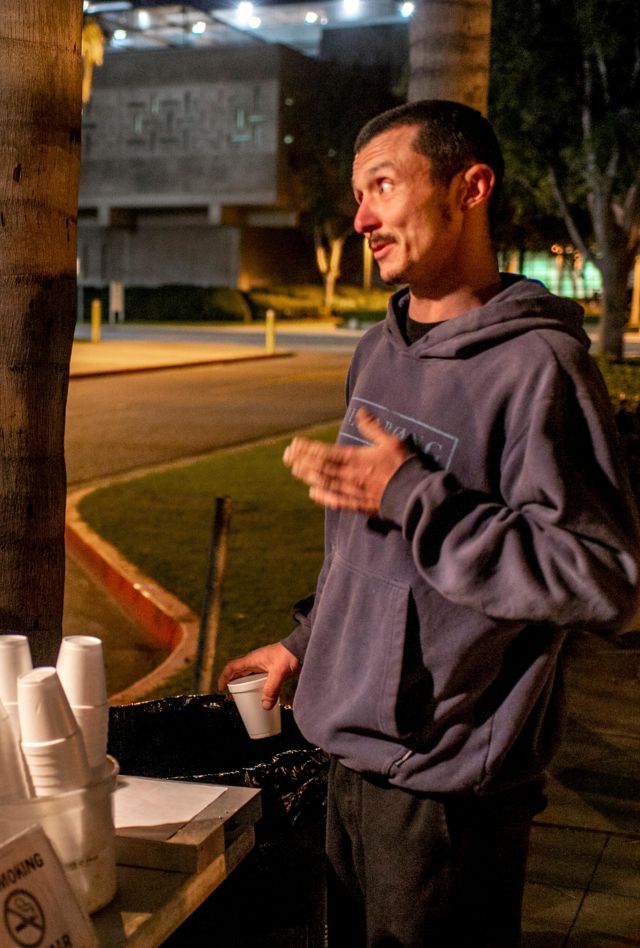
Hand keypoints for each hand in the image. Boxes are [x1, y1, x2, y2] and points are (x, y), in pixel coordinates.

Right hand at [217, 643, 300, 709]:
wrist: (302, 647)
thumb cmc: (289, 655)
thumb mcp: (279, 673)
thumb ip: (272, 689)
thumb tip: (265, 706)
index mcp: (252, 659)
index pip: (232, 667)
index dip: (224, 677)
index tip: (221, 688)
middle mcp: (256, 661)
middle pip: (239, 672)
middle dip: (233, 684)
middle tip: (231, 697)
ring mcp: (264, 665)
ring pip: (249, 676)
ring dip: (244, 686)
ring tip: (244, 698)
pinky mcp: (272, 669)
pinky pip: (259, 678)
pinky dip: (256, 686)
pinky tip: (260, 695)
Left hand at [283, 407, 410, 513]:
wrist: (414, 495)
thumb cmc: (403, 466)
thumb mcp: (390, 441)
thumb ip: (372, 428)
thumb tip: (361, 412)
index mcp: (355, 458)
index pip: (324, 453)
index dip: (307, 448)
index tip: (294, 444)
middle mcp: (348, 475)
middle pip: (319, 468)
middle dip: (301, 461)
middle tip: (287, 456)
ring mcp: (351, 492)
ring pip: (324, 483)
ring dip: (307, 476)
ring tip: (294, 470)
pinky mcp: (358, 505)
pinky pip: (336, 501)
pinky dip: (322, 497)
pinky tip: (313, 493)